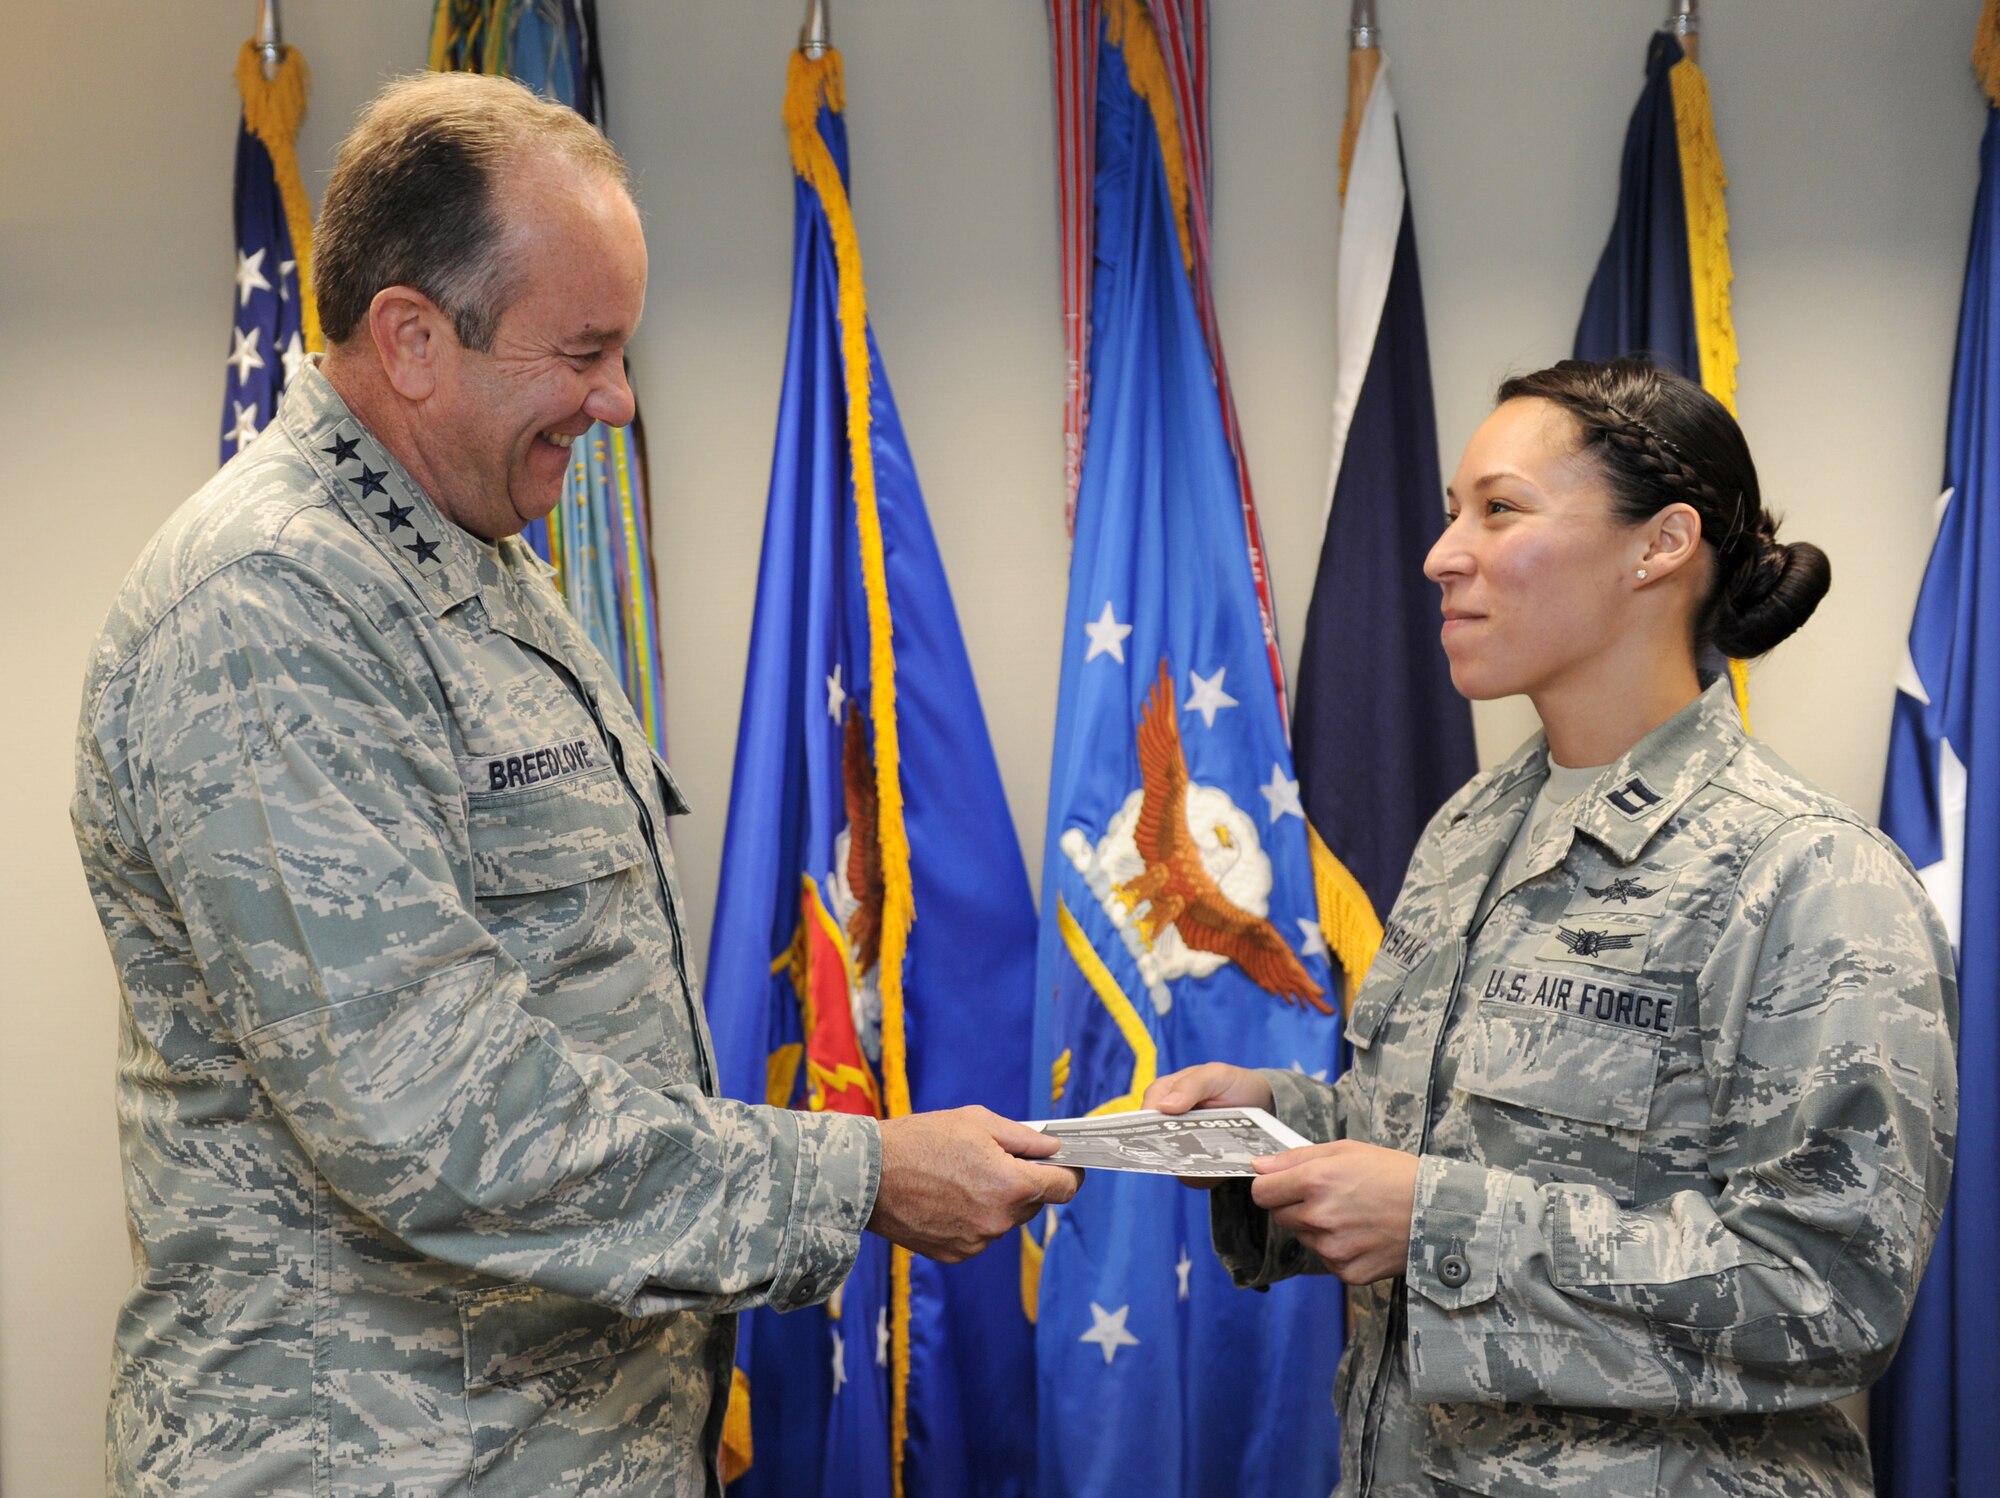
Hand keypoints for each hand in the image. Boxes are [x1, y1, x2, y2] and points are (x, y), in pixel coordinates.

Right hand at [867, 1107, 1082, 1263]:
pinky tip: (948, 1197)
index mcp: (1011, 1185)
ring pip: (1006, 1220)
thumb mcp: (978, 1121)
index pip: (1065, 1188)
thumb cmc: (921, 1140)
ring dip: (998, 1201)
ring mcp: (977, 1242)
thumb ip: (1025, 1137)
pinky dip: (974, 1218)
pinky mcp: (956, 1254)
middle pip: (1034, 1203)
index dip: (1069, 1172)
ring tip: (963, 1177)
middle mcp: (999, 1220)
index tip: (1065, 1164)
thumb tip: (1055, 1146)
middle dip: (1025, 1182)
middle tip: (997, 1160)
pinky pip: (981, 1235)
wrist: (867, 1175)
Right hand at [1142, 1063, 1277, 1188]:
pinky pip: (1192, 1178)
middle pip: (1155, 1144)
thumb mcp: (1216, 1075)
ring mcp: (1181, 1144)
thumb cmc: (1232, 1083)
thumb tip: (1163, 1106)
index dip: (1146, 1126)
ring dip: (1189, 1167)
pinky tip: (1220, 1170)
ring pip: (1173, 1164)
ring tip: (1212, 1161)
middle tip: (1190, 1153)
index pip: (1145, 1114)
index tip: (1155, 1137)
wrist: (1261, 1102)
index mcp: (1164, 1095)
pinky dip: (1204, 1177)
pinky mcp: (1196, 1163)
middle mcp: (1167, 1122)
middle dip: (1170, 1150)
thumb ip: (1191, 1085)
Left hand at [1250, 1141, 1418, 1284]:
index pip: (1261, 1192)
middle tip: (1330, 1197)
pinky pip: (1326, 1260)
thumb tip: (1258, 1166)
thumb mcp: (1345, 1150)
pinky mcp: (1347, 1272)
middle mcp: (1318, 1217)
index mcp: (1314, 1181)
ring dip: (1317, 1228)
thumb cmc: (1393, 1174)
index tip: (1284, 1185)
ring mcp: (1332, 1249)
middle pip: (1280, 1216)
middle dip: (1296, 1206)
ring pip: (1304, 1238)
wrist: (1437, 1212)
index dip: (1271, 1187)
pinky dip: (1338, 1250)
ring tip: (1352, 1215)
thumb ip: (1295, 1158)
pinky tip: (1362, 1236)